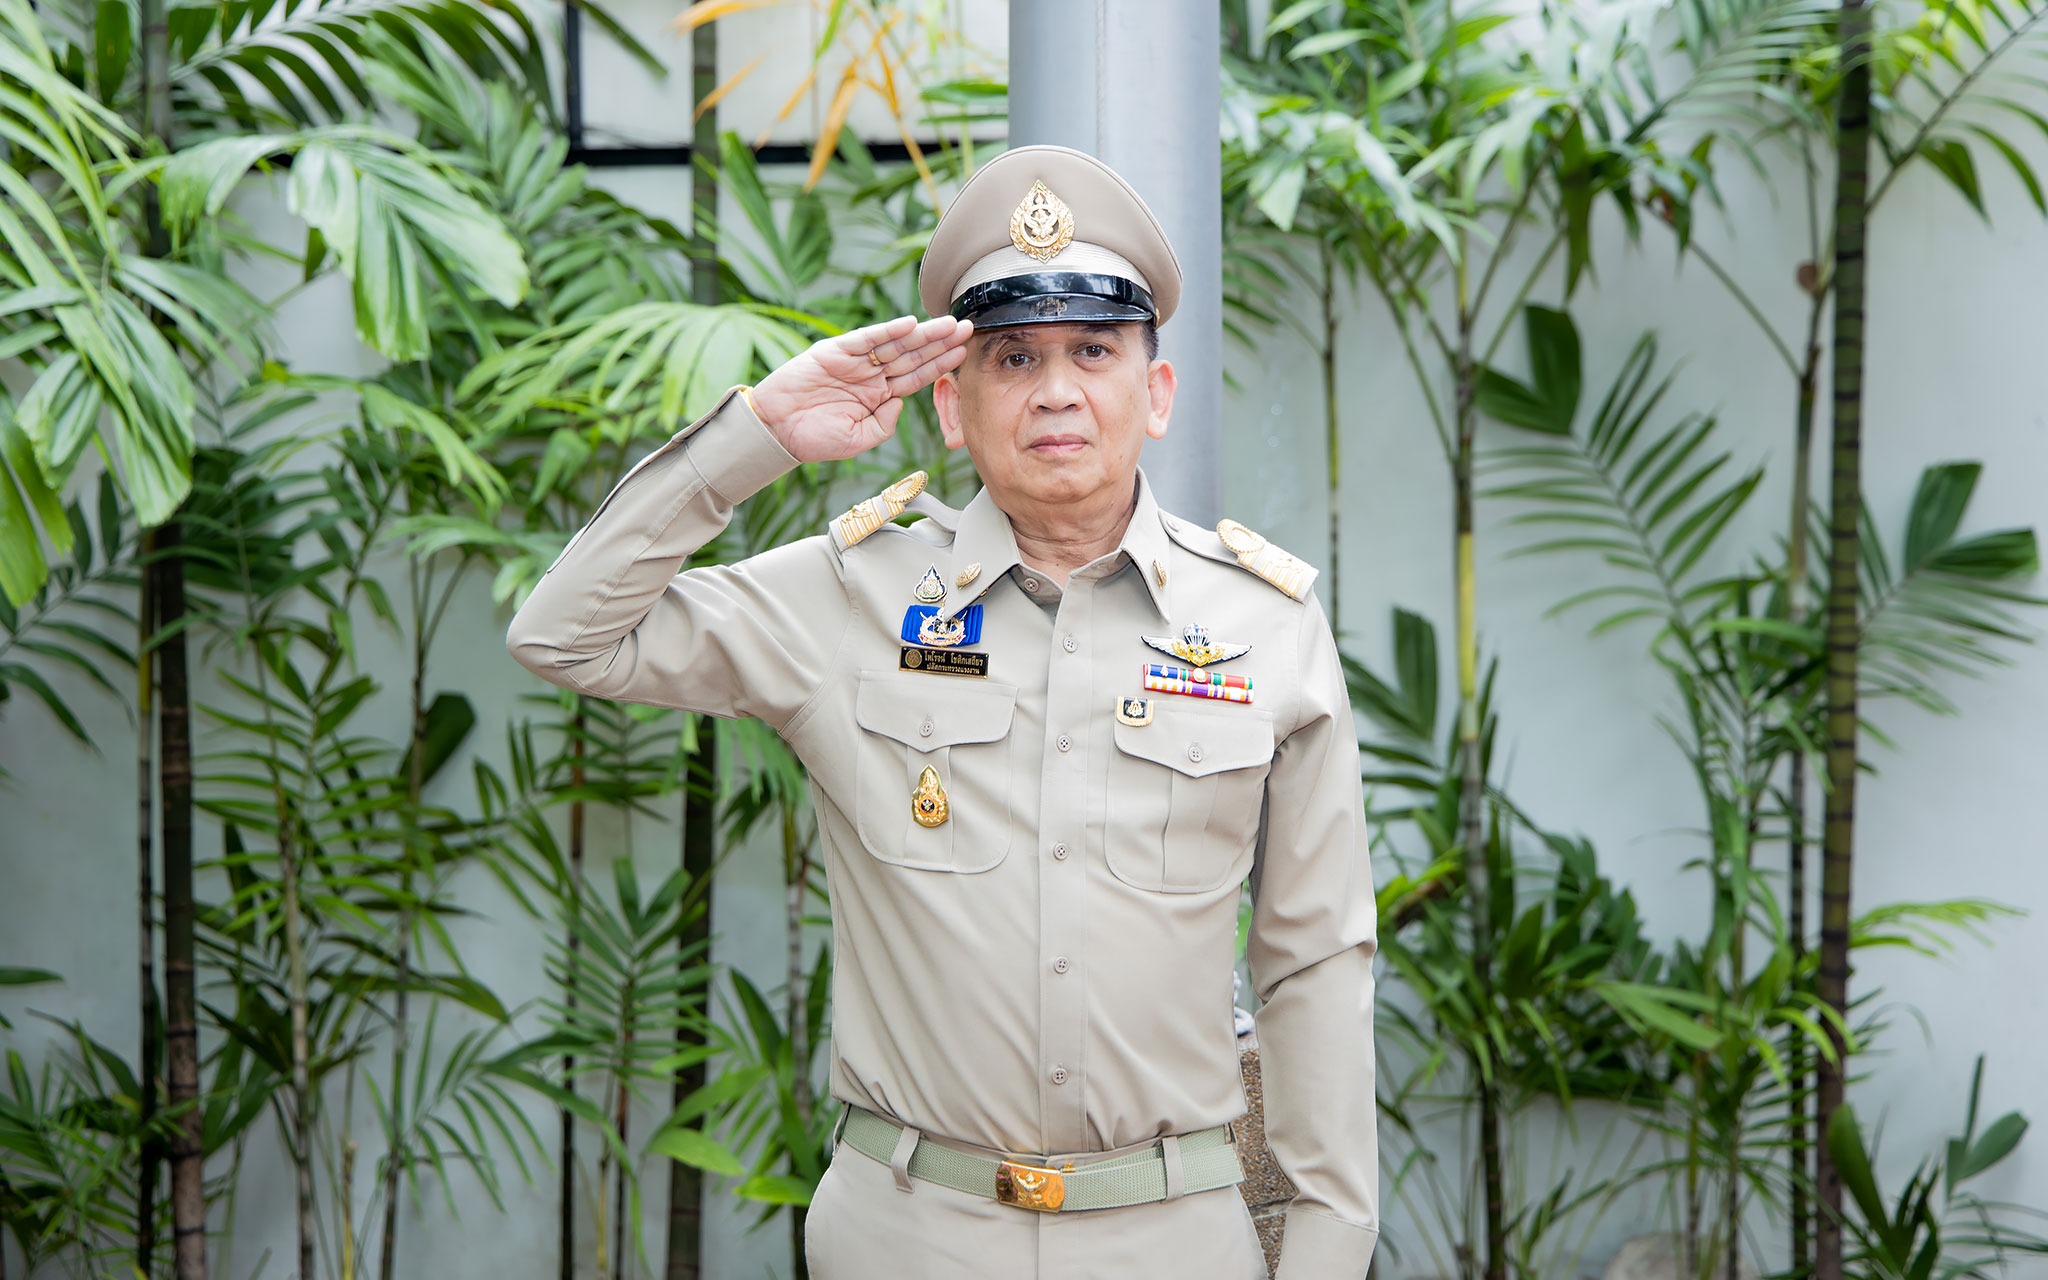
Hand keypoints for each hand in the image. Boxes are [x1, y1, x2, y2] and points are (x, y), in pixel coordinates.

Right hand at [750, 315, 972, 462]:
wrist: (777, 431)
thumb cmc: (815, 439)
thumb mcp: (859, 440)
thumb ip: (884, 423)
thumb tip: (900, 402)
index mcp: (879, 396)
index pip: (917, 376)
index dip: (941, 365)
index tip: (963, 353)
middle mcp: (871, 376)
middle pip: (913, 355)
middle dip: (941, 342)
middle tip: (968, 329)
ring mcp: (854, 362)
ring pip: (895, 344)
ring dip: (923, 334)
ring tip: (949, 324)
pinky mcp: (835, 352)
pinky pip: (866, 340)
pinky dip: (887, 331)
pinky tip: (910, 324)